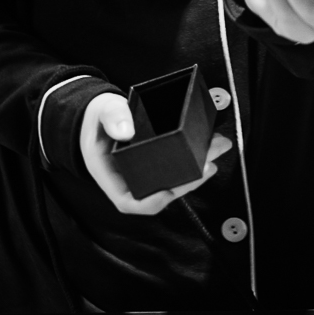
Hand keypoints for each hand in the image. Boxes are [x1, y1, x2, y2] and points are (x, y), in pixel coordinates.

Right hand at [80, 92, 232, 214]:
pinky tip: (209, 142)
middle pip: (160, 191)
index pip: (129, 202)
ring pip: (174, 179)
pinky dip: (195, 156)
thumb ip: (112, 117)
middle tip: (208, 164)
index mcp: (111, 176)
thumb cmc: (96, 118)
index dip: (150, 202)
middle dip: (188, 182)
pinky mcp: (158, 161)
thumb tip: (127, 131)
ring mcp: (146, 172)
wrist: (99, 112)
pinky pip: (177, 165)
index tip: (169, 192)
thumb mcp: (101, 112)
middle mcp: (130, 179)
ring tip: (216, 147)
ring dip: (199, 167)